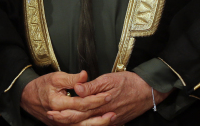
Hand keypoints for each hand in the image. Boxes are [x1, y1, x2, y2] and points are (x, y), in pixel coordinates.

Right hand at [20, 71, 111, 124]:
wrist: (27, 97)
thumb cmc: (41, 86)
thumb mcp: (55, 77)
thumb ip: (72, 78)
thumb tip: (85, 76)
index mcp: (58, 104)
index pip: (81, 104)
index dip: (95, 100)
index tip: (107, 94)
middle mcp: (60, 117)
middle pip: (84, 118)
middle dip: (100, 114)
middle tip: (113, 109)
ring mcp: (61, 124)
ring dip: (98, 124)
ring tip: (111, 118)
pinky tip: (100, 123)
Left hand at [46, 72, 167, 124]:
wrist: (148, 91)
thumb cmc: (129, 83)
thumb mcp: (109, 79)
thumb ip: (92, 86)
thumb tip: (77, 88)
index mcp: (100, 104)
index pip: (78, 110)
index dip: (64, 111)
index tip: (51, 109)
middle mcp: (104, 115)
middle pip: (81, 120)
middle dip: (65, 119)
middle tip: (51, 116)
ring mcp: (110, 120)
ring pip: (90, 125)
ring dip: (75, 122)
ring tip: (61, 119)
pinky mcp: (115, 121)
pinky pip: (99, 125)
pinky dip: (89, 124)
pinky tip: (80, 122)